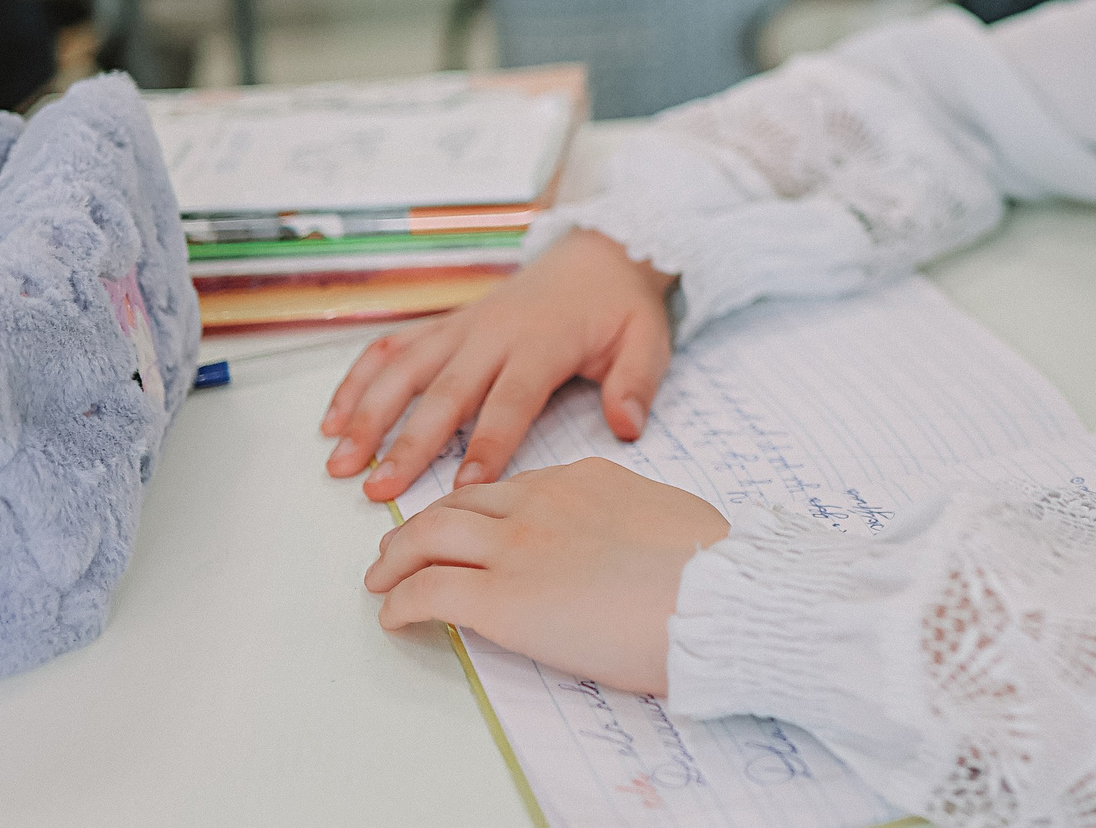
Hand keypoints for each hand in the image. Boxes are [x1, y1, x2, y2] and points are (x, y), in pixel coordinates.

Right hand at [320, 230, 675, 502]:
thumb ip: (636, 384)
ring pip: (405, 370)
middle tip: (375, 487)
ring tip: (338, 460)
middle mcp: (494, 333)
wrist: (598, 254)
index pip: (511, 401)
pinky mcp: (447, 324)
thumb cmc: (621, 308)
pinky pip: (394, 347)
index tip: (464, 488)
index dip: (487, 444)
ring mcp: (464, 327)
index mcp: (543, 343)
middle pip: (445, 392)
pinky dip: (361, 378)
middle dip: (408, 442)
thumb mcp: (648, 340)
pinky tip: (333, 417)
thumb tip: (627, 426)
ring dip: (368, 413)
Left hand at [368, 459, 728, 696]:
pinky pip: (425, 593)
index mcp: (584, 479)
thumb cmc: (711, 568)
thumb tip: (634, 540)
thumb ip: (633, 518)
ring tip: (382, 579)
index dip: (482, 509)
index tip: (471, 528)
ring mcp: (515, 547)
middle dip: (421, 525)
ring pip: (427, 536)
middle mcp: (540, 502)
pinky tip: (393, 617)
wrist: (714, 594)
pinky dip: (399, 603)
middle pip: (457, 503)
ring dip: (395, 558)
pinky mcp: (497, 598)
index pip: (513, 487)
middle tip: (401, 547)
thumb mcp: (669, 517)